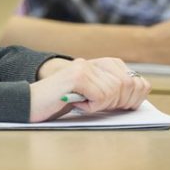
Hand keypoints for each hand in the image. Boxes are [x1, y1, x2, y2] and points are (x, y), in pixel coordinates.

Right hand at [29, 57, 150, 122]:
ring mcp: (84, 67)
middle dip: (120, 103)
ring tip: (86, 105)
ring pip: (114, 91)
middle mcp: (92, 63)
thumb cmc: (60, 104)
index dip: (134, 96)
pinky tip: (78, 104)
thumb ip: (112, 92)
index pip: (134, 78)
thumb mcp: (91, 96)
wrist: (30, 103)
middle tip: (99, 107)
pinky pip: (100, 95)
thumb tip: (139, 93)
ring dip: (103, 105)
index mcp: (99, 65)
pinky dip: (92, 106)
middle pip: (127, 84)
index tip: (122, 107)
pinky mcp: (76, 76)